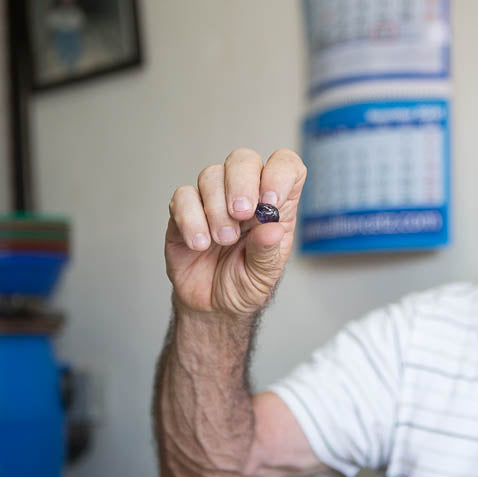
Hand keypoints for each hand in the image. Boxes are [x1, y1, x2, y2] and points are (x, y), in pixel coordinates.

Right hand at [165, 148, 306, 316]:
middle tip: (242, 215)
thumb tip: (273, 229)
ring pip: (211, 175)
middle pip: (243, 159)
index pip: (286, 165)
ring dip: (216, 209)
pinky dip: (190, 219)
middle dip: (242, 184)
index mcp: (275, 205)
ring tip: (223, 241)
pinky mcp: (184, 211)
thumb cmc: (245, 284)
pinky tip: (200, 243)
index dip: (280, 173)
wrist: (212, 306)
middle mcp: (245, 195)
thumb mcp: (264, 275)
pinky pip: (183, 196)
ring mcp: (213, 200)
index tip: (271, 201)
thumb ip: (267, 251)